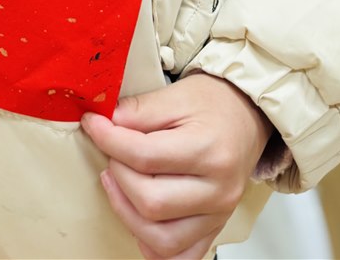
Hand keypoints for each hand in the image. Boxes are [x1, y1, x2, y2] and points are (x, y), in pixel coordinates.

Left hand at [81, 72, 272, 259]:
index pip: (144, 156)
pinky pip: (180, 257)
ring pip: (161, 239)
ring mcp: (218, 215)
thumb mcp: (176, 95)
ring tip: (118, 184)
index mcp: (209, 150)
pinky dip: (153, 244)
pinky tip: (139, 218)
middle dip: (118, 176)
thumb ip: (138, 110)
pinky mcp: (214, 228)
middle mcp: (218, 190)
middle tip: (112, 153)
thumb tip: (104, 123)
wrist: (246, 117)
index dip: (108, 140)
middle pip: (151, 202)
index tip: (93, 125)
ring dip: (127, 213)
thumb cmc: (212, 104)